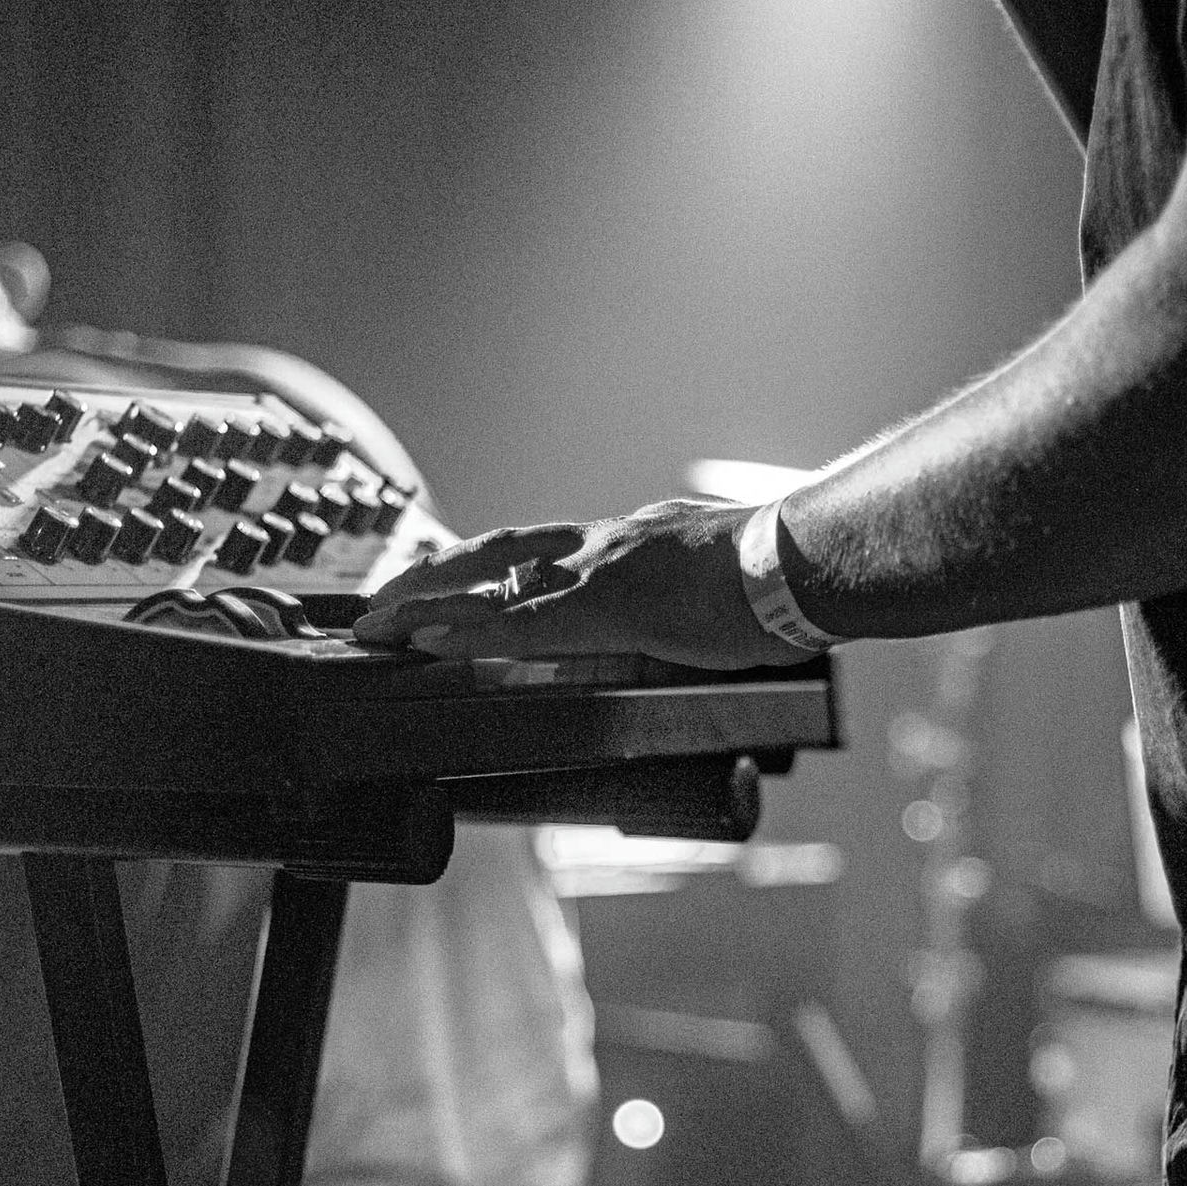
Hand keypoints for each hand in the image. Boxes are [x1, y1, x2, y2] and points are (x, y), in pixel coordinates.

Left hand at [354, 499, 816, 668]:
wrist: (808, 562)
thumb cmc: (783, 578)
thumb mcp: (716, 585)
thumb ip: (681, 602)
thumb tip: (683, 625)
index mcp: (632, 542)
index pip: (543, 549)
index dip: (487, 564)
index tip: (446, 578)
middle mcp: (606, 544)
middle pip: (500, 550)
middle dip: (437, 574)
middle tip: (384, 597)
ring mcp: (603, 570)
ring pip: (494, 582)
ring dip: (430, 603)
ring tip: (378, 624)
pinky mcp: (609, 605)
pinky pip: (521, 622)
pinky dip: (466, 632)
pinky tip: (427, 643)